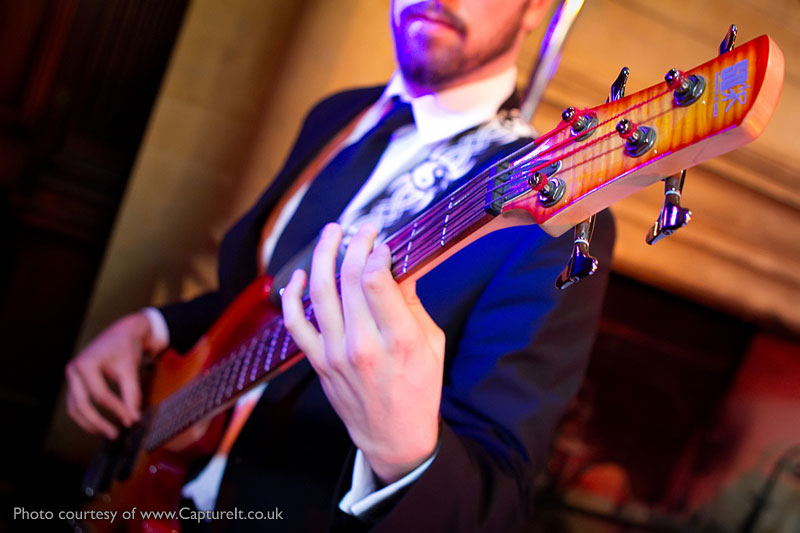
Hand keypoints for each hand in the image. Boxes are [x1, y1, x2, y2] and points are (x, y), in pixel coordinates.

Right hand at [65, 312, 161, 438]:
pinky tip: (101, 424)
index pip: (100, 395)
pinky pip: (77, 404)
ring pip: (74, 408)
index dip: (117, 409)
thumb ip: (131, 394)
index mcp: (85, 364)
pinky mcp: (76, 383)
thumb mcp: (130, 369)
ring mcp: (72, 377)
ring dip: (89, 423)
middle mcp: (73, 371)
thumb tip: (133, 418)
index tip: (132, 420)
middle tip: (115, 434)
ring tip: (109, 432)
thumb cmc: (125, 349)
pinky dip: (87, 416)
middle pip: (80, 405)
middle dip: (97, 423)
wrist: (122, 333)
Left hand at [282, 223, 444, 484]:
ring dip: (323, 255)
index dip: (376, 251)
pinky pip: (296, 324)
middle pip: (348, 279)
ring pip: (320, 293)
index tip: (383, 242)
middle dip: (355, 244)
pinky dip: (292, 296)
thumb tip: (397, 264)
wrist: (394, 435)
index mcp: (398, 340)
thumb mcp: (432, 344)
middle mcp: (363, 345)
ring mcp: (335, 354)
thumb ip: (412, 303)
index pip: (375, 281)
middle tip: (363, 230)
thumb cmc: (419, 388)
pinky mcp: (318, 361)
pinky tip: (300, 275)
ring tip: (332, 232)